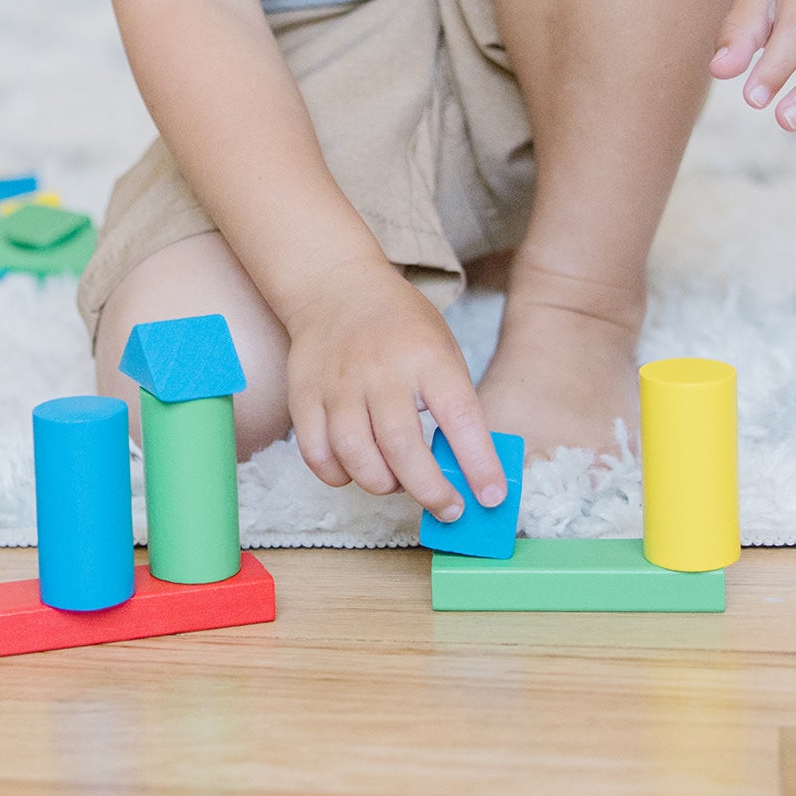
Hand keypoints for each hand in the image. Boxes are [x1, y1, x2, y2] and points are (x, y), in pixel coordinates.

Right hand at [278, 258, 504, 520]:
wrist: (336, 287)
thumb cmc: (401, 328)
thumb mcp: (442, 352)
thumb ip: (452, 407)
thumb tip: (466, 472)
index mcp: (428, 359)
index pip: (460, 419)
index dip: (478, 465)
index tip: (491, 497)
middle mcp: (381, 372)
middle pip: (402, 448)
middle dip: (431, 492)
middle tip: (449, 509)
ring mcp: (338, 385)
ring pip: (356, 456)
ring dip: (383, 485)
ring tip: (398, 484)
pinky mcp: (305, 396)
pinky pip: (317, 454)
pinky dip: (339, 475)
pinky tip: (356, 470)